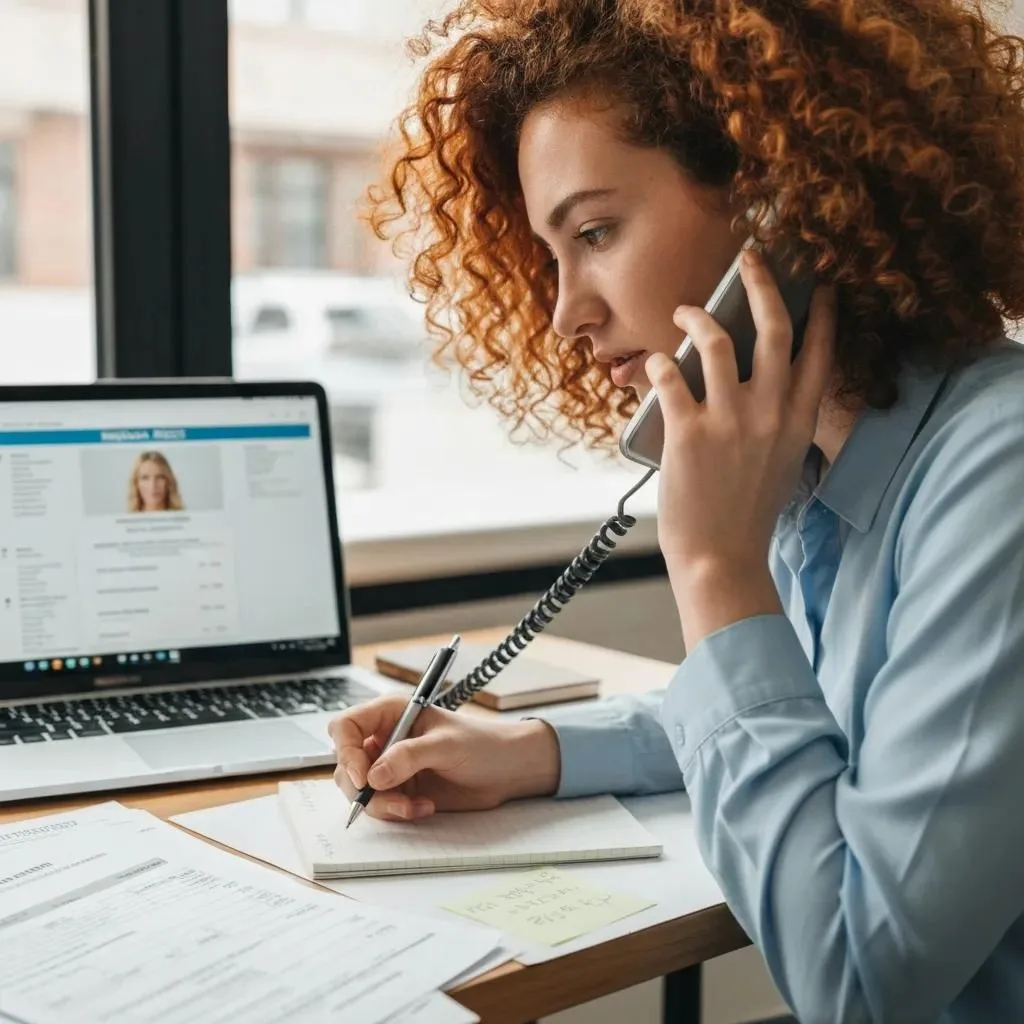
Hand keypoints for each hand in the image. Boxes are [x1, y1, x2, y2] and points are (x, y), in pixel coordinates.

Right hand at [327, 694, 560, 821]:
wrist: (507, 771)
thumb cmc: (482, 744)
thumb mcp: (446, 745)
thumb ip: (409, 756)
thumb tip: (374, 775)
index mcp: (391, 713)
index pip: (346, 727)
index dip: (346, 751)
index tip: (363, 776)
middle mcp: (384, 738)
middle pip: (346, 764)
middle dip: (363, 788)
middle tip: (392, 800)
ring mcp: (389, 766)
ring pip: (359, 790)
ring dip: (382, 804)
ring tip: (413, 806)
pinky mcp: (399, 790)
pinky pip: (380, 806)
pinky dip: (396, 812)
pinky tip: (423, 807)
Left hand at [645, 249, 835, 647]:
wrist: (721, 558)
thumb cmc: (746, 515)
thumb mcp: (779, 464)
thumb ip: (775, 424)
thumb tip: (754, 387)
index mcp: (799, 422)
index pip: (820, 353)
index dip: (821, 313)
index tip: (818, 285)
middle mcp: (771, 413)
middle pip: (774, 328)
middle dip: (763, 283)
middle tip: (750, 259)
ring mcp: (731, 420)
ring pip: (718, 340)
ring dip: (698, 316)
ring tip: (685, 311)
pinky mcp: (689, 432)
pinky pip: (670, 376)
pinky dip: (659, 363)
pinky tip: (655, 363)